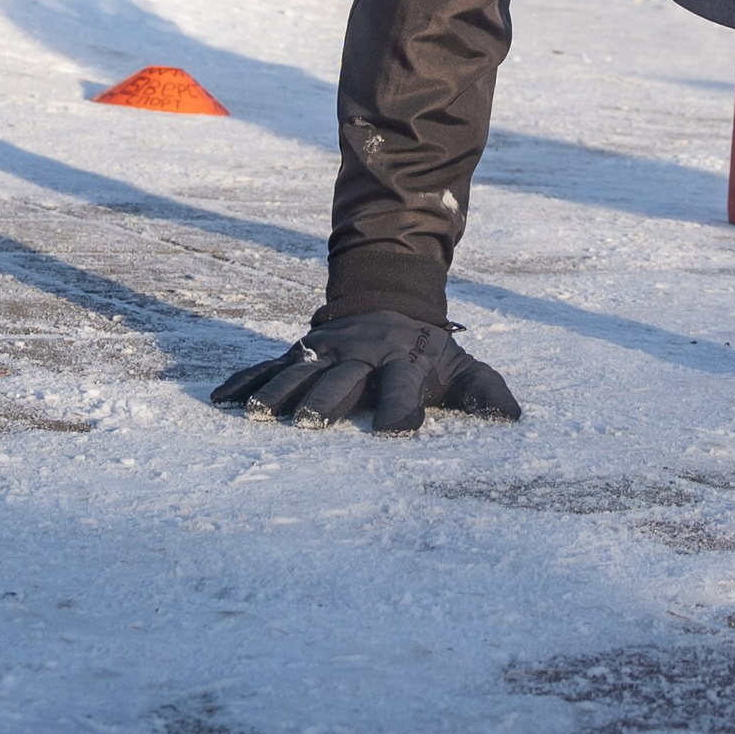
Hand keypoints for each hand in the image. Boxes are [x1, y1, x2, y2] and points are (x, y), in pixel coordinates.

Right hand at [210, 311, 521, 435]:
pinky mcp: (301, 351)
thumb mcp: (460, 366)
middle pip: (342, 379)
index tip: (395, 433)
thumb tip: (514, 419)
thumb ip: (484, 391)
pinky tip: (220, 400)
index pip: (404, 386)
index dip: (402, 407)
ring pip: (300, 372)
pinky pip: (268, 366)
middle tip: (308, 424)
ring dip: (279, 393)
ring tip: (258, 416)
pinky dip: (244, 381)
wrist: (388, 301)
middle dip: (326, 400)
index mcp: (402, 362)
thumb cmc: (426, 352)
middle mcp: (361, 356)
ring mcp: (327, 351)